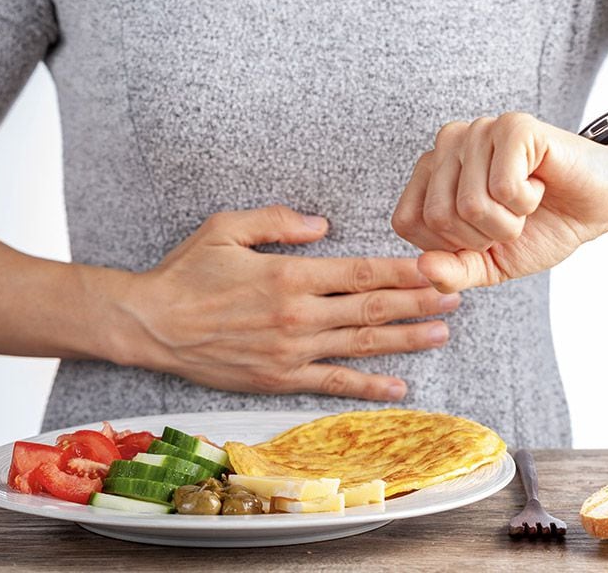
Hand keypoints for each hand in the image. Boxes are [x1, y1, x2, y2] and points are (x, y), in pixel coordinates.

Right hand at [113, 205, 460, 400]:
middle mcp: (298, 315)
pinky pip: (333, 383)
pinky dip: (368, 385)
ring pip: (362, 346)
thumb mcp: (226, 228)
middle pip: (372, 309)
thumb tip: (323, 225)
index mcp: (289, 275)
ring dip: (406, 340)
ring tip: (441, 333)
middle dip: (419, 302)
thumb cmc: (186, 273)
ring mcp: (292, 351)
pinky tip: (398, 386)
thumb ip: (277, 220)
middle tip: (456, 297)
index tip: (435, 268)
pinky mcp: (280, 378)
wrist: (151, 325)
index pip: (361, 272)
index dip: (403, 271)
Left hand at [391, 113, 607, 292]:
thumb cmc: (541, 229)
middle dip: (483, 235)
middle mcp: (447, 144)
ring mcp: (479, 131)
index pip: (407, 223)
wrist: (598, 207)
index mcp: (431, 173)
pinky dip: (526, 201)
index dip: (449, 245)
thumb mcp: (490, 264)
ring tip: (525, 202)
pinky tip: (539, 184)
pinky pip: (503, 187)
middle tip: (511, 218)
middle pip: (438, 216)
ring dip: (509, 221)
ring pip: (470, 204)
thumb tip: (423, 268)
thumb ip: (453, 272)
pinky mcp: (513, 126)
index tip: (483, 233)